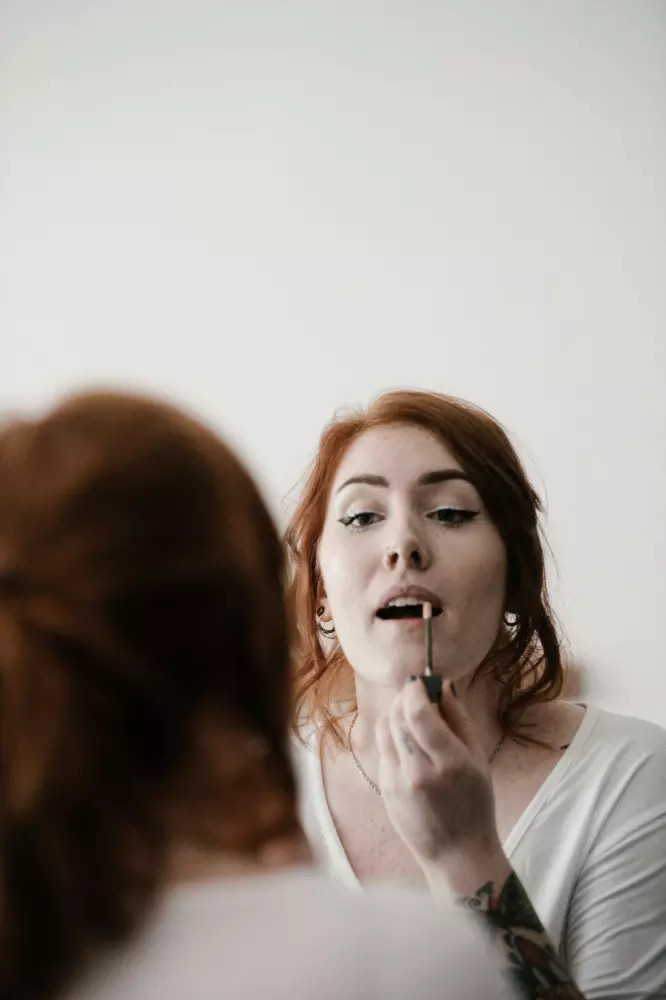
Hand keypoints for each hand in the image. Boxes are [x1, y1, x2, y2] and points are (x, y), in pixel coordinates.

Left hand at [376, 678, 502, 871]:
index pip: (419, 713)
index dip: (414, 690)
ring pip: (384, 729)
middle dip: (404, 698)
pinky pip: (382, 749)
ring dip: (395, 714)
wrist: (456, 854)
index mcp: (448, 763)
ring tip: (412, 716)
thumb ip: (459, 719)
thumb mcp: (478, 760)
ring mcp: (396, 782)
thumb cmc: (476, 805)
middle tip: (416, 693)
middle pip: (397, 717)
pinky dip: (392, 736)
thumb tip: (442, 684)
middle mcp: (418, 771)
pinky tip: (408, 742)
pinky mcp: (384, 788)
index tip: (419, 680)